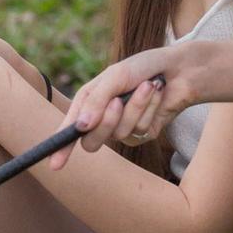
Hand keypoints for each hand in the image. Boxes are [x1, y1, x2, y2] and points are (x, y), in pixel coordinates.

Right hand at [44, 38, 232, 168]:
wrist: (179, 68)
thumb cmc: (143, 67)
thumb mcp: (115, 76)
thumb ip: (96, 101)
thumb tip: (79, 127)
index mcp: (90, 103)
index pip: (70, 130)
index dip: (61, 148)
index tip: (54, 164)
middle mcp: (104, 119)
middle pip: (91, 141)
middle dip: (106, 121)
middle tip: (117, 101)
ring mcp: (124, 129)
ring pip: (120, 133)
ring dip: (136, 106)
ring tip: (148, 85)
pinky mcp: (144, 134)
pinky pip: (140, 130)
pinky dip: (150, 108)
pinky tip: (157, 94)